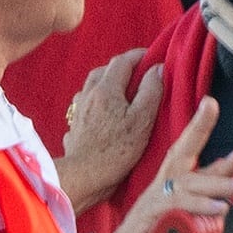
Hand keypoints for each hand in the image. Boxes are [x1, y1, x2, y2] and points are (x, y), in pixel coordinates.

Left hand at [59, 51, 163, 213]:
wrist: (85, 176)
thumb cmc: (116, 151)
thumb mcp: (142, 121)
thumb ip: (151, 92)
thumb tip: (157, 70)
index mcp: (106, 89)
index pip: (122, 61)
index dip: (139, 56)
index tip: (152, 57)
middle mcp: (88, 95)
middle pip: (104, 70)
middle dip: (122, 68)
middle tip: (139, 74)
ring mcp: (78, 111)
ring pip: (92, 86)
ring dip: (107, 83)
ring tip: (122, 92)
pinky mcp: (75, 127)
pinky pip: (85, 105)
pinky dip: (97, 102)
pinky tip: (104, 112)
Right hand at [85, 99, 232, 232]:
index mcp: (170, 198)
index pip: (190, 167)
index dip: (211, 153)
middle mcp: (161, 193)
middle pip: (182, 157)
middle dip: (201, 133)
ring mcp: (152, 203)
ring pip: (187, 183)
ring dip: (217, 183)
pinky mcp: (146, 217)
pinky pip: (176, 204)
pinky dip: (198, 205)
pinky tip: (220, 208)